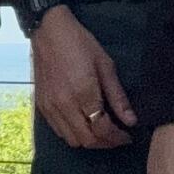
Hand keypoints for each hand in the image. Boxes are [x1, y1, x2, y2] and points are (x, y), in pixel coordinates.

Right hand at [31, 5, 136, 148]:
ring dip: (89, 141)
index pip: (102, 129)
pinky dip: (73, 134)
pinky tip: (82, 124)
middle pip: (87, 140)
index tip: (127, 136)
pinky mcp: (42, 106)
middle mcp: (64, 105)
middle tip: (117, 137)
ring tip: (101, 132)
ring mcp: (50, 107)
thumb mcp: (105, 65)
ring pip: (72, 140)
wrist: (48, 30)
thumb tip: (131, 120)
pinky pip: (58, 131)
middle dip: (106, 143)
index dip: (117, 137)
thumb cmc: (80, 43)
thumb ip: (117, 96)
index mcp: (83, 93)